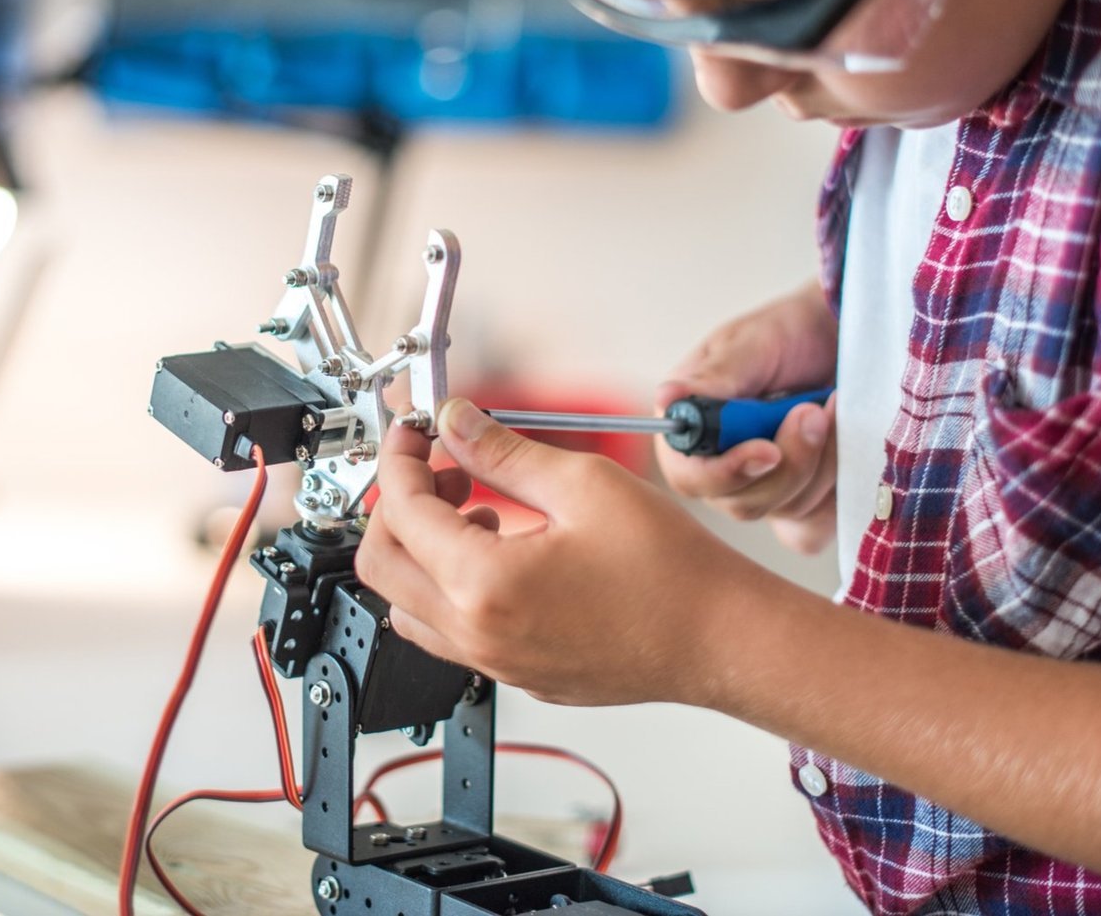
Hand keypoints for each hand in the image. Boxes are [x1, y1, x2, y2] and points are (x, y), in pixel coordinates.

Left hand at [356, 399, 776, 706]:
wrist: (719, 638)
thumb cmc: (671, 573)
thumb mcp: (584, 486)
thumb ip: (505, 453)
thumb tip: (457, 426)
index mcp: (486, 584)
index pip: (402, 512)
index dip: (400, 460)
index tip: (415, 434)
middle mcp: (479, 635)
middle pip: (381, 566)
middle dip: (400, 505)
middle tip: (444, 469)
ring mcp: (496, 663)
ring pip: (409, 607)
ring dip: (424, 552)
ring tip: (480, 512)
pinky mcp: (518, 674)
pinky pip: (452, 633)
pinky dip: (453, 587)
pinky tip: (507, 553)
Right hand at [654, 280, 839, 553]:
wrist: (842, 334)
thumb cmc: (789, 332)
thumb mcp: (753, 344)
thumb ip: (717, 377)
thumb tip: (668, 399)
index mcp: (692, 428)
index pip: (689, 476)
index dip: (724, 473)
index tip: (768, 450)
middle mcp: (722, 466)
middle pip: (743, 503)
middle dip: (791, 463)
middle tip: (815, 411)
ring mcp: (765, 489)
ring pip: (786, 511)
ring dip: (822, 462)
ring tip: (834, 408)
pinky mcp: (804, 502)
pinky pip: (816, 524)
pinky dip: (838, 488)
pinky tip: (844, 442)